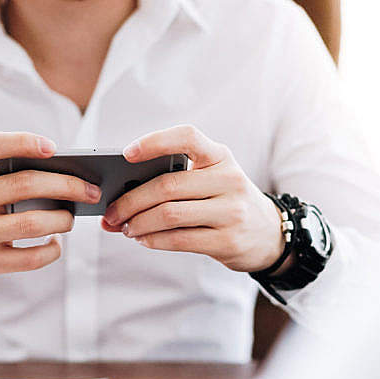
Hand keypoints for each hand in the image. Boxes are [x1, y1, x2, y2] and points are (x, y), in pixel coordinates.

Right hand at [0, 132, 101, 284]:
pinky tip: (55, 242)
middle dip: (68, 185)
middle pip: (25, 186)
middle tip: (91, 189)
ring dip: (63, 219)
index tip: (52, 147)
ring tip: (71, 216)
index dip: (23, 142)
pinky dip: (51, 251)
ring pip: (32, 223)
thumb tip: (48, 163)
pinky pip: (29, 258)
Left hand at [101, 125, 284, 272]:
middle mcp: (229, 180)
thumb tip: (123, 193)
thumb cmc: (226, 201)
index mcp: (221, 156)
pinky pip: (178, 239)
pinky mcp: (227, 241)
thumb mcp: (214, 178)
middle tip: (112, 212)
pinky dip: (152, 240)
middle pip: (167, 186)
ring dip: (138, 223)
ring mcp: (230, 212)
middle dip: (130, 200)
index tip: (126, 153)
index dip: (155, 142)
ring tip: (125, 227)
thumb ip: (178, 178)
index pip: (187, 137)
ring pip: (169, 215)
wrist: (268, 234)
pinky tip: (142, 239)